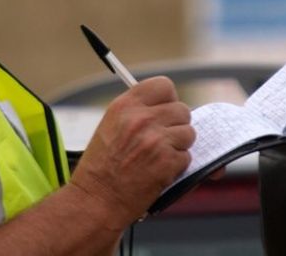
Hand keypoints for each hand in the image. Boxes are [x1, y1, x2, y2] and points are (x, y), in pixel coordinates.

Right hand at [69, 76, 193, 228]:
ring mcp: (156, 140)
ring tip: (158, 157)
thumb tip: (167, 107)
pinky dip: (177, 166)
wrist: (96, 200)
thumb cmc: (101, 168)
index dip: (168, 99)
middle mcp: (141, 119)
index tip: (165, 110)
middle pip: (182, 110)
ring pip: (189, 133)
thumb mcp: (110, 126)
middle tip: (162, 139)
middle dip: (176, 125)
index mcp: (125, 106)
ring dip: (179, 146)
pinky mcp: (167, 162)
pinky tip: (158, 171)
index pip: (164, 85)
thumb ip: (137, 112)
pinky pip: (187, 157)